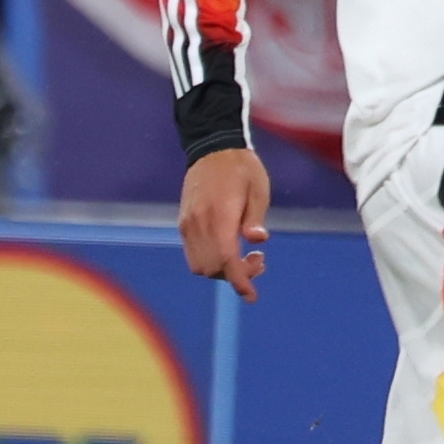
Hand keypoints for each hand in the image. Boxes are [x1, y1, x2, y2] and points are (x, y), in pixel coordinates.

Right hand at [178, 146, 272, 299]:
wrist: (213, 147)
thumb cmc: (242, 168)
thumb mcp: (258, 189)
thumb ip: (255, 218)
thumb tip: (258, 241)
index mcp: (219, 216)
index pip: (226, 259)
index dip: (239, 281)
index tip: (252, 296)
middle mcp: (198, 223)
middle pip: (212, 268)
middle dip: (235, 275)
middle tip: (259, 261)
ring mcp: (187, 223)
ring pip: (199, 265)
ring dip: (221, 270)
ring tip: (247, 257)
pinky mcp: (184, 222)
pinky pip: (192, 253)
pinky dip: (210, 260)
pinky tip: (228, 248)